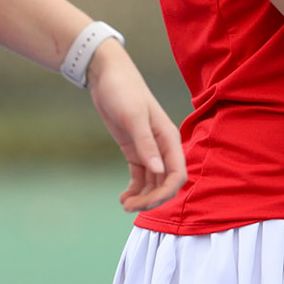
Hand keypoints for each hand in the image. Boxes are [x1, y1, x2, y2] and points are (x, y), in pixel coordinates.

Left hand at [86, 41, 186, 211]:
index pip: (177, 174)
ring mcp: (149, 149)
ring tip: (124, 205)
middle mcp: (162, 147)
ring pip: (153, 183)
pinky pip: (141, 177)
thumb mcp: (133, 116)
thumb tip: (158, 170)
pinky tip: (123, 198)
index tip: (145, 203)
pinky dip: (135, 190)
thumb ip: (146, 143)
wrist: (107, 76)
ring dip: (142, 197)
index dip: (165, 193)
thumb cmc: (123, 90)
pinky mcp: (135, 150)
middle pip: (165, 183)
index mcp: (169, 138)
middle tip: (129, 207)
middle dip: (151, 199)